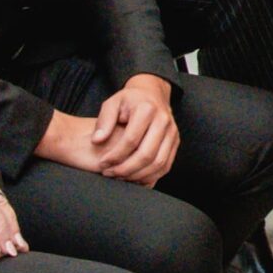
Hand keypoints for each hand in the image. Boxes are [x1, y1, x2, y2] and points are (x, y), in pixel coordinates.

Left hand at [39, 75, 179, 185]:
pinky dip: (150, 176)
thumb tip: (97, 141)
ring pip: (158, 163)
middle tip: (110, 174)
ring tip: (121, 178)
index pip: (131, 140)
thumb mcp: (112, 103)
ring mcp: (172, 133)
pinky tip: (134, 177)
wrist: (152, 94)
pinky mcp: (175, 143)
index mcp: (147, 110)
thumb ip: (103, 121)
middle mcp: (163, 121)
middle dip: (126, 169)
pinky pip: (165, 165)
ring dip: (138, 175)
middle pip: (147, 154)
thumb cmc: (129, 101)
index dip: (115, 155)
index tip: (102, 163)